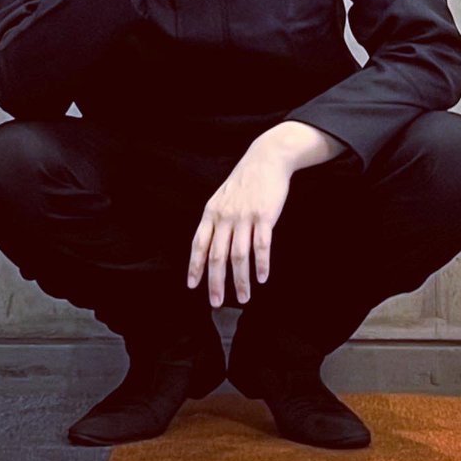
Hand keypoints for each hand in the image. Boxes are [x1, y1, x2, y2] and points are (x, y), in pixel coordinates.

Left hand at [186, 149, 292, 306]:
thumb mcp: (222, 197)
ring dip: (240, 280)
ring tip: (244, 297)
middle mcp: (225, 216)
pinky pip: (261, 246)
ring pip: (238, 255)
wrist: (267, 158)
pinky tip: (262, 277)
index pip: (199, 244)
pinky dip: (261, 264)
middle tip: (217, 302)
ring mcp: (244, 216)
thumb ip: (215, 220)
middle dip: (215, 282)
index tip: (193, 287)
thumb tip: (209, 248)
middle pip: (216, 256)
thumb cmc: (245, 181)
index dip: (195, 267)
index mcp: (212, 212)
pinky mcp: (264, 215)